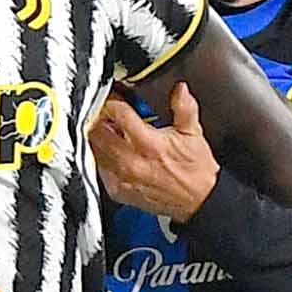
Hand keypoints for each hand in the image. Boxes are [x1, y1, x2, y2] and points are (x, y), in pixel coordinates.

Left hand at [88, 82, 219, 222]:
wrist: (198, 201)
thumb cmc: (195, 169)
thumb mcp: (193, 133)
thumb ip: (184, 108)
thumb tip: (180, 90)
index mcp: (149, 144)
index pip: (117, 114)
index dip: (113, 101)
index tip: (115, 98)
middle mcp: (131, 162)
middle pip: (97, 131)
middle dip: (100, 118)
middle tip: (108, 114)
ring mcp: (121, 178)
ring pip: (93, 149)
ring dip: (98, 137)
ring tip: (111, 132)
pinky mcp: (116, 191)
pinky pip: (98, 168)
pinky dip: (101, 157)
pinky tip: (113, 152)